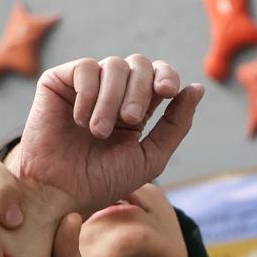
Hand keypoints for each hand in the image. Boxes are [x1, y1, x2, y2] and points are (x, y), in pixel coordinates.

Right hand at [12, 55, 202, 220]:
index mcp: (136, 108)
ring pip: (114, 64)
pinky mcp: (59, 81)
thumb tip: (197, 88)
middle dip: (140, 90)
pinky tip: (79, 120)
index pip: (159, 75)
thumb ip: (175, 125)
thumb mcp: (149, 157)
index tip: (167, 92)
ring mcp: (86, 85)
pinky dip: (88, 94)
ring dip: (112, 99)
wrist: (59, 192)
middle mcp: (112, 93)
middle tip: (129, 120)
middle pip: (140, 64)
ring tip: (99, 131)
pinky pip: (85, 68)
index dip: (167, 76)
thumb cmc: (102, 181)